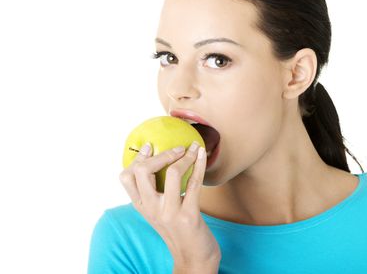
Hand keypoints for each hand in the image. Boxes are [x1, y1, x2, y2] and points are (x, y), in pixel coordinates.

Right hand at [119, 141, 220, 270]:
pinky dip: (199, 164)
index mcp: (141, 207)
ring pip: (171, 173)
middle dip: (159, 154)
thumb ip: (155, 193)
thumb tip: (160, 162)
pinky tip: (202, 155)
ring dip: (184, 156)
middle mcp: (151, 209)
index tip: (149, 146)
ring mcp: (169, 213)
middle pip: (141, 172)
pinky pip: (194, 182)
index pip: (126, 177)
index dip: (137, 158)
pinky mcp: (189, 215)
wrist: (194, 258)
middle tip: (176, 148)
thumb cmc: (179, 231)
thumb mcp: (160, 213)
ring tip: (193, 148)